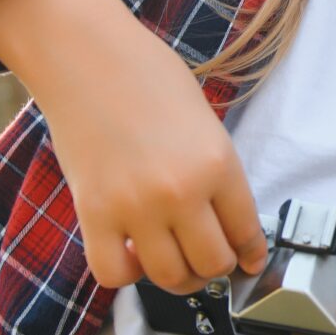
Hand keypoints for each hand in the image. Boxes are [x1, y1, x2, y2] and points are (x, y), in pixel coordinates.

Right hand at [0, 0, 267, 292]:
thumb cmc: (146, 76)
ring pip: (169, 278)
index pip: (246, 233)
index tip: (247, 260)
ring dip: (176, 277)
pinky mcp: (93, 214)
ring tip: (172, 259)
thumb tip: (226, 222)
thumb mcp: (205, 121)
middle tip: (207, 258)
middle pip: (211, 265)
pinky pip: (113, 274)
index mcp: (218, 163)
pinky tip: (130, 252)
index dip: (250, 254)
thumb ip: (217, 174)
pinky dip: (125, 273)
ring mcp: (135, 207)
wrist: (85, 56)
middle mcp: (181, 191)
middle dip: (215, 268)